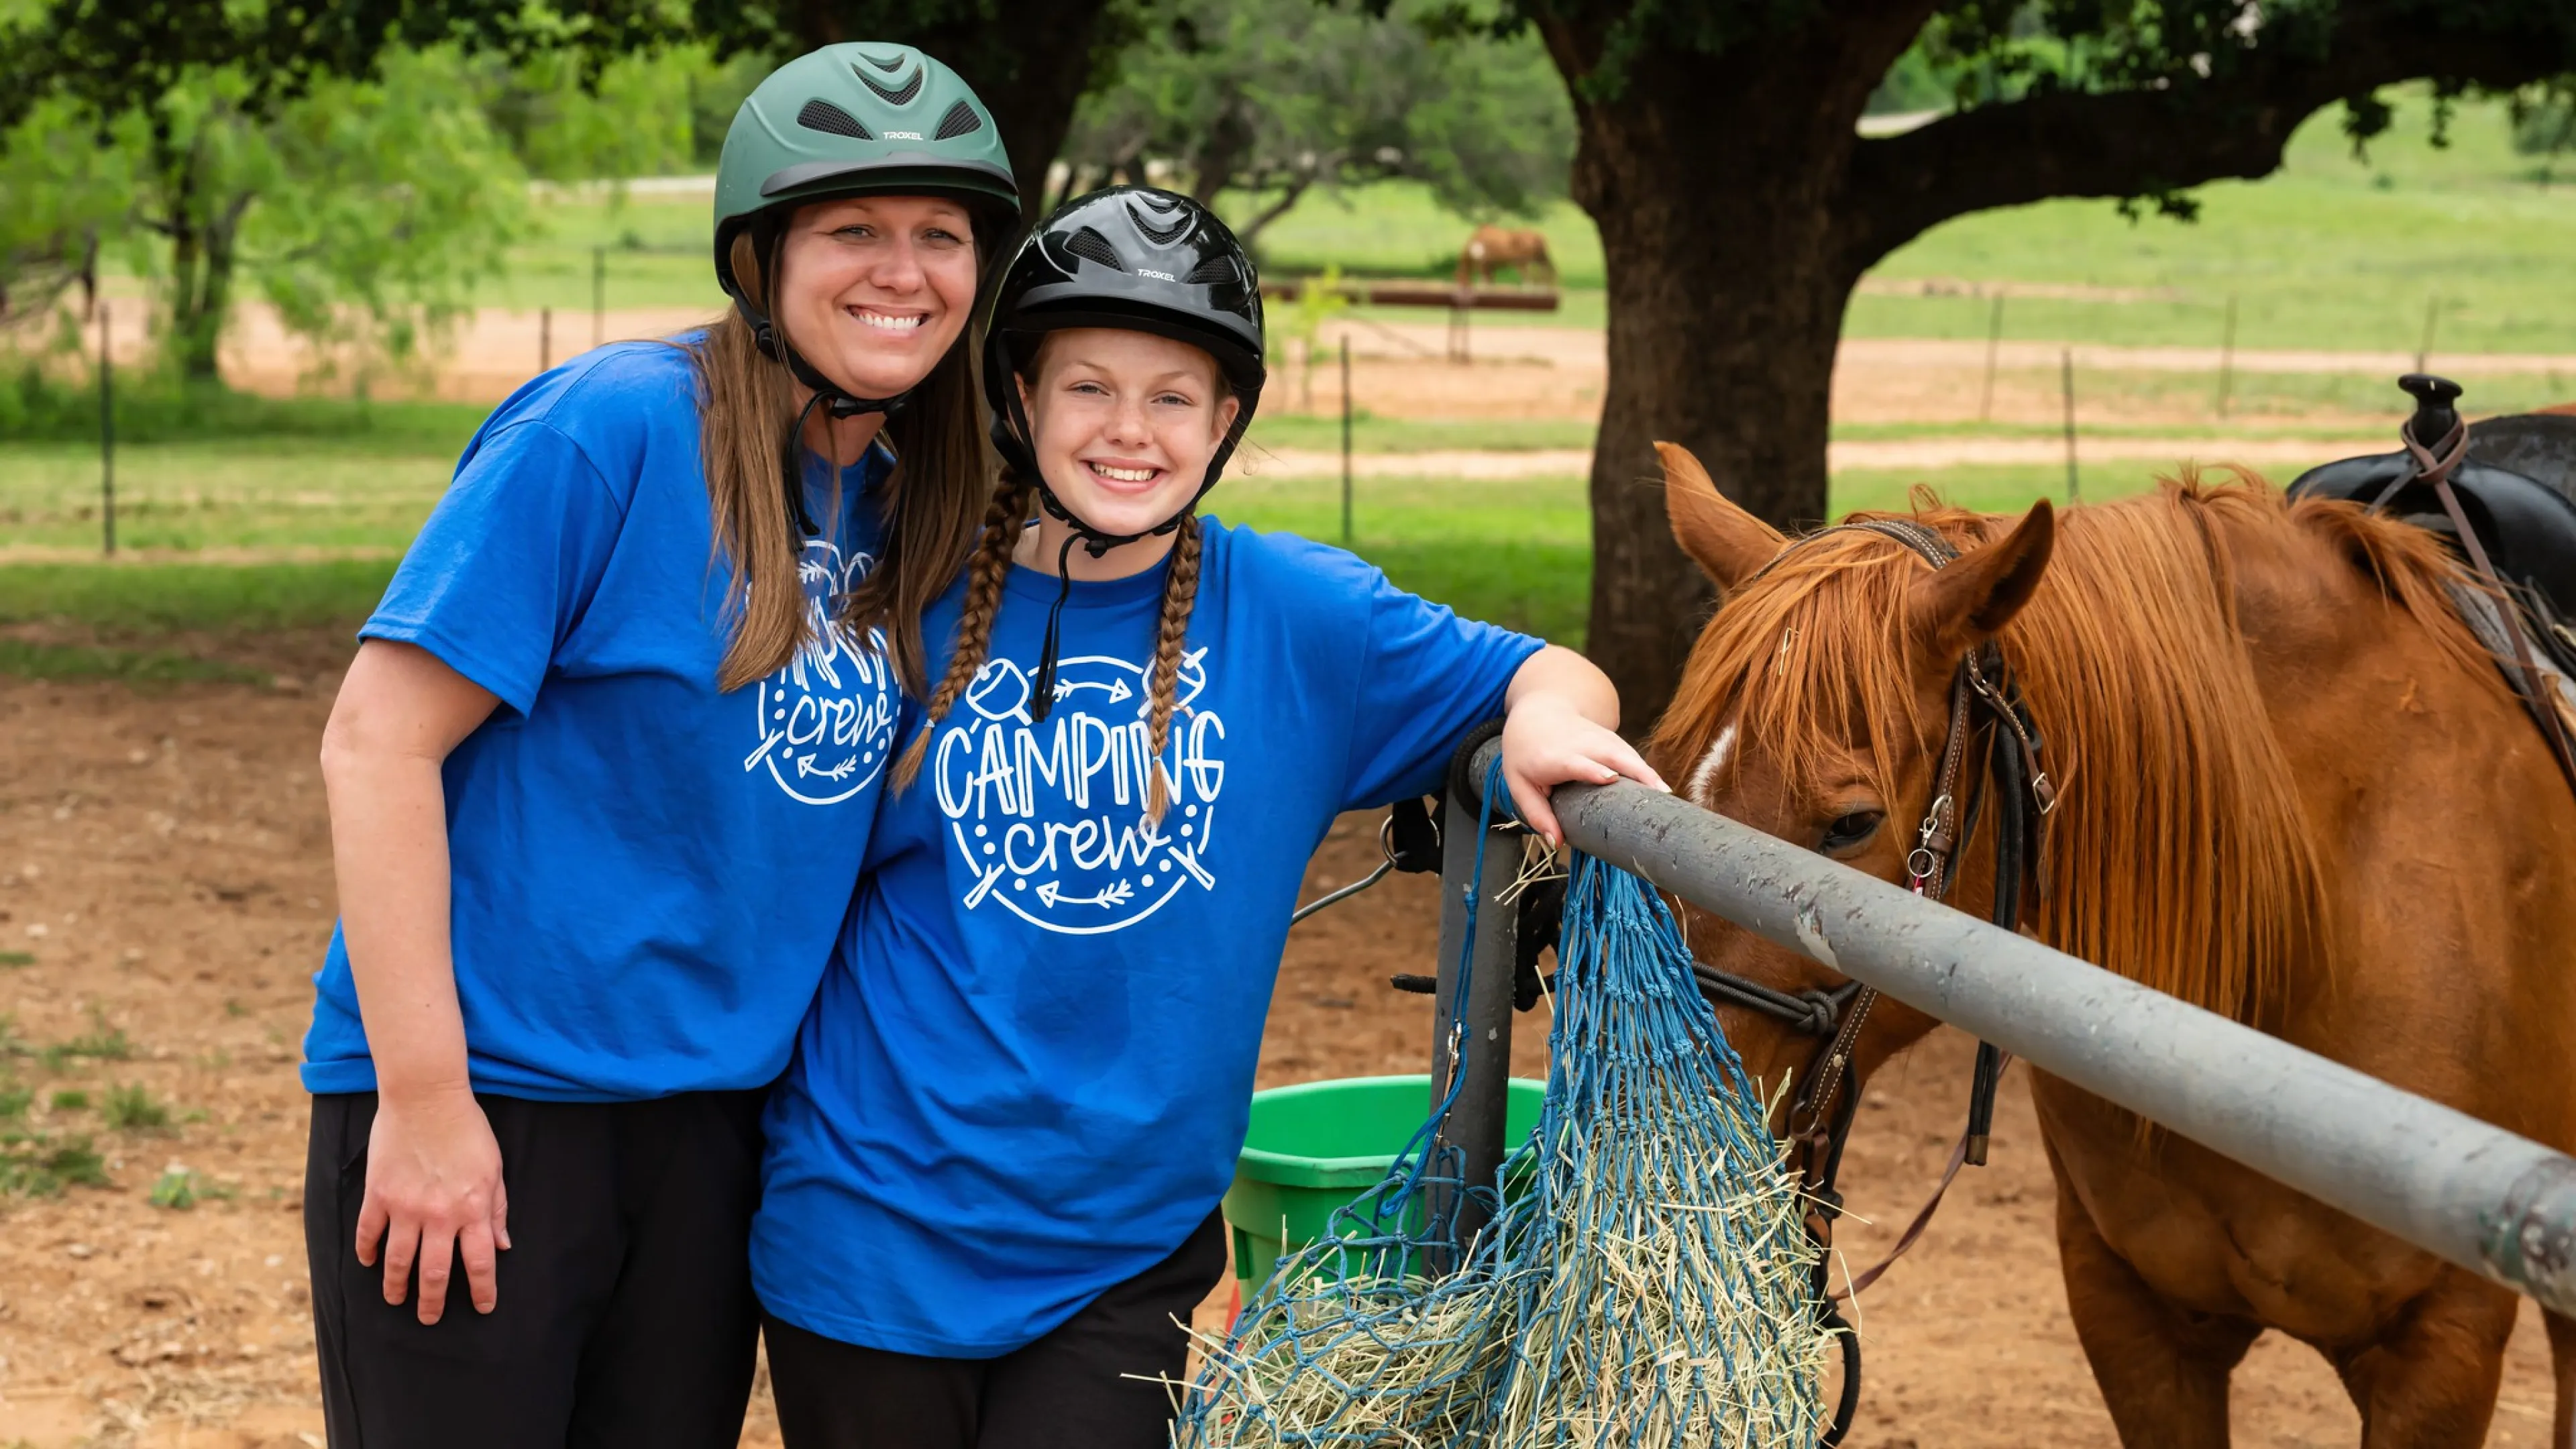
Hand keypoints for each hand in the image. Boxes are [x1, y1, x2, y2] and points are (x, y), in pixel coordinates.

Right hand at [354, 1087, 509, 1324]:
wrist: (427, 1097)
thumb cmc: (467, 1130)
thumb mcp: (494, 1169)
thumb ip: (497, 1209)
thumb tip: (503, 1245)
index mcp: (473, 1209)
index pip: (480, 1262)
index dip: (482, 1290)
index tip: (484, 1308)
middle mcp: (440, 1215)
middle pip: (435, 1273)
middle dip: (432, 1302)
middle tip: (429, 1319)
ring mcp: (405, 1207)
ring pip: (398, 1261)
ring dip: (396, 1286)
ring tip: (396, 1300)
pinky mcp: (378, 1195)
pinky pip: (369, 1233)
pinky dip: (367, 1251)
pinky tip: (369, 1263)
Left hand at [1499, 695, 1668, 846]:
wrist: (1539, 713)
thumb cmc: (1527, 753)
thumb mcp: (1520, 783)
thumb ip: (1536, 813)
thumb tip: (1556, 843)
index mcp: (1554, 757)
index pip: (1576, 761)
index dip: (1593, 768)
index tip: (1609, 777)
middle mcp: (1580, 744)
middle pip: (1611, 754)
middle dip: (1633, 770)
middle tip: (1655, 793)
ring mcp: (1598, 738)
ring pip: (1626, 753)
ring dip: (1646, 771)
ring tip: (1664, 794)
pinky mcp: (1611, 738)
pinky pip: (1630, 753)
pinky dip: (1645, 768)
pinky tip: (1660, 786)